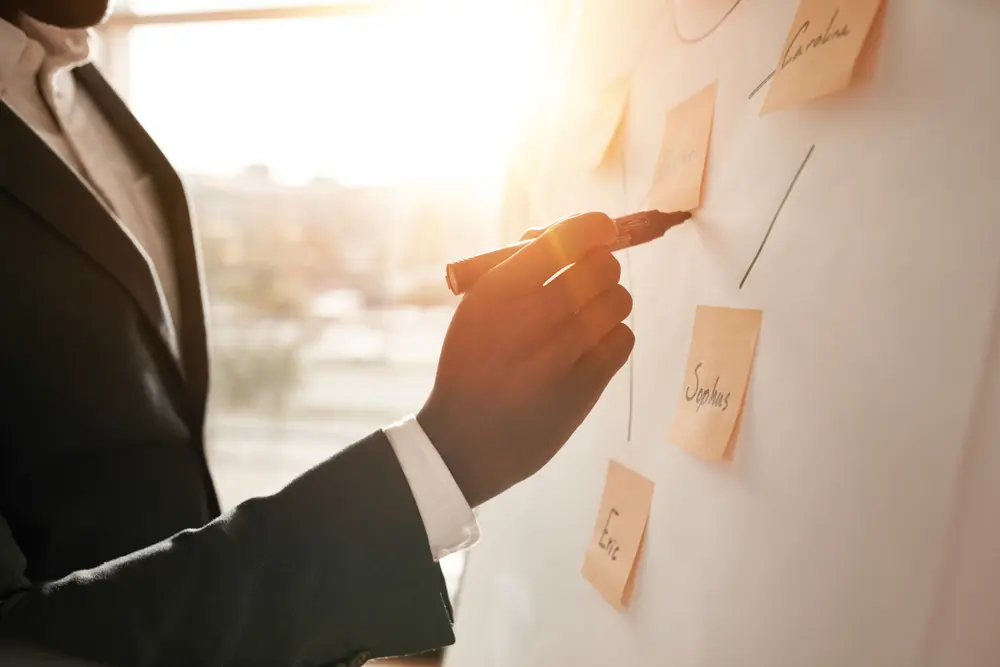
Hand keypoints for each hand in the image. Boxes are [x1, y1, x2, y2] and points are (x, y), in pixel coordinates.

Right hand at [417, 212, 633, 506]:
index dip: (595, 227)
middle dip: (602, 267)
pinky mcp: (584, 386)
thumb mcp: (478, 307)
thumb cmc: (473, 363)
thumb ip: (521, 268)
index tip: (602, 230)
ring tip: (588, 318)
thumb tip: (580, 234)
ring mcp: (561, 353)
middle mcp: (532, 315)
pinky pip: (624, 339)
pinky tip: (591, 347)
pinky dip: (613, 337)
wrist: (464, 440)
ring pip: (620, 301)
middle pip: (603, 265)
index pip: (568, 237)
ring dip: (610, 302)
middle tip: (589, 282)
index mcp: (499, 289)